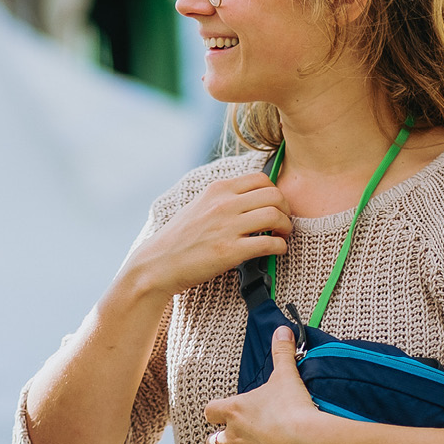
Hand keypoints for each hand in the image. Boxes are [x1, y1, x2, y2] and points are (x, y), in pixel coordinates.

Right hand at [129, 172, 291, 297]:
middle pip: (274, 195)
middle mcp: (223, 204)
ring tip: (280, 236)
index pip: (261, 179)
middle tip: (282, 222)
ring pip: (275, 216)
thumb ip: (221, 198)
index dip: (275, 192)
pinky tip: (275, 251)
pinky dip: (280, 248)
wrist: (158, 264)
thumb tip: (250, 197)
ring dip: (286, 227)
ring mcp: (227, 227)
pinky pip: (270, 244)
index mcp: (216, 189)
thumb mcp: (197, 206)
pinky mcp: (230, 251)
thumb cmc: (178, 238)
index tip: (274, 206)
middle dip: (285, 209)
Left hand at [204, 326, 322, 443]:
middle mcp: (231, 437)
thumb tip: (283, 328)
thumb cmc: (292, 406)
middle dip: (220, 442)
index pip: (209, 411)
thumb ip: (281, 352)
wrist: (307, 441)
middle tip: (235, 439)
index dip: (216, 413)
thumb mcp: (285, 375)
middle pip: (211, 442)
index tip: (226, 413)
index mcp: (232, 411)